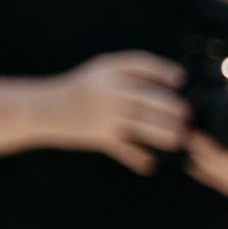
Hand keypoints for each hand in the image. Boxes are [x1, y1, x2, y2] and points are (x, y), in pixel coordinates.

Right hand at [45, 52, 184, 173]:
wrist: (41, 108)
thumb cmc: (79, 90)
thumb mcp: (100, 72)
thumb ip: (130, 74)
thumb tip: (171, 84)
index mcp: (107, 70)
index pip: (140, 64)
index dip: (163, 71)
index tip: (180, 79)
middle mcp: (106, 90)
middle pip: (146, 97)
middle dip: (171, 107)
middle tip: (187, 114)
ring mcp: (102, 114)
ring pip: (140, 124)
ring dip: (163, 133)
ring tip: (180, 138)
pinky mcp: (97, 135)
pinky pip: (123, 148)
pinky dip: (138, 158)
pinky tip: (151, 164)